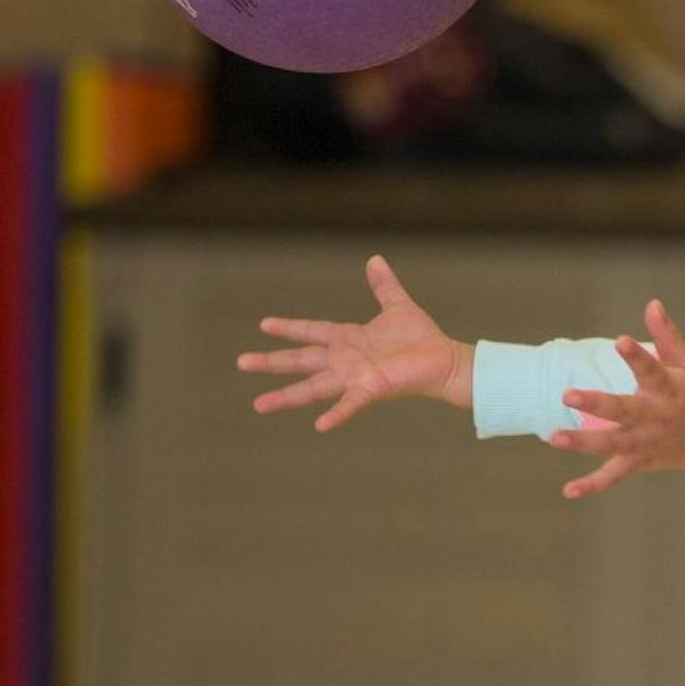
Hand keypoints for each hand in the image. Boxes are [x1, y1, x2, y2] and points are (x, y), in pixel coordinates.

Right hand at [238, 255, 470, 431]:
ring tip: (259, 405)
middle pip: (300, 360)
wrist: (443, 361)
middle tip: (241, 362)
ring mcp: (354, 376)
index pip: (310, 332)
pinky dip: (336, 413)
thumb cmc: (421, 339)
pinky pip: (350, 403)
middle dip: (271, 362)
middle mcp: (344, 360)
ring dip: (286, 396)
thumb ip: (384, 286)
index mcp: (347, 339)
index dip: (288, 328)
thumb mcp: (398, 306)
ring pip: (313, 387)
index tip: (264, 325)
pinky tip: (319, 425)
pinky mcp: (371, 388)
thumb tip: (375, 260)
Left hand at [549, 300, 684, 496]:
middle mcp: (655, 417)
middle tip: (568, 395)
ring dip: (584, 443)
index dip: (636, 356)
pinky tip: (568, 491)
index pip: (652, 370)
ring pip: (613, 444)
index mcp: (667, 389)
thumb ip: (666, 336)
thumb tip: (652, 303)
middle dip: (597, 404)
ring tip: (554, 437)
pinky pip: (614, 476)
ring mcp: (646, 442)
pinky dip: (592, 485)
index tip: (621, 341)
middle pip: (624, 410)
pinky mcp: (639, 462)